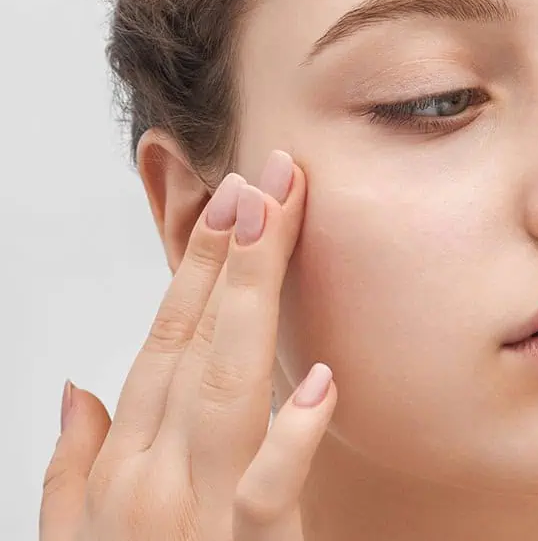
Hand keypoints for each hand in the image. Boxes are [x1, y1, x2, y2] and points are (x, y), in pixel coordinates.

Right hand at [39, 150, 337, 540]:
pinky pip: (268, 492)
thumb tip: (75, 387)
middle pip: (200, 337)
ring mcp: (198, 512)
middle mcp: (155, 471)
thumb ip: (72, 462)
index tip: (226, 205)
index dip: (195, 266)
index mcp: (126, 457)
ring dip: (249, 298)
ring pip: (227, 385)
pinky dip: (290, 436)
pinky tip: (316, 380)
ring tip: (272, 222)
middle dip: (231, 253)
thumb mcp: (79, 534)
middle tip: (261, 180)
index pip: (166, 336)